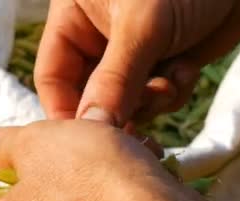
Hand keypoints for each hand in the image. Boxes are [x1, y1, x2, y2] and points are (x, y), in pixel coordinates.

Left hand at [0, 120, 239, 200]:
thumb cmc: (86, 178)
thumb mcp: (36, 142)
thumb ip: (4, 144)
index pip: (16, 192)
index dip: (42, 161)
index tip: (68, 147)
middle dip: (80, 173)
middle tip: (104, 145)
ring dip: (110, 185)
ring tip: (134, 158)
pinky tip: (150, 185)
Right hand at [35, 0, 239, 125]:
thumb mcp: (141, 25)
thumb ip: (115, 80)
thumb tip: (93, 128)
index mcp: (74, 19)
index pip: (53, 76)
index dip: (66, 112)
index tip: (84, 141)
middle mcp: (98, 39)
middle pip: (90, 96)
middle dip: (115, 110)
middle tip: (137, 120)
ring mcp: (132, 54)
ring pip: (126, 103)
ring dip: (149, 102)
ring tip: (169, 82)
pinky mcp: (165, 63)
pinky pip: (158, 98)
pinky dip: (173, 92)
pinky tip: (186, 68)